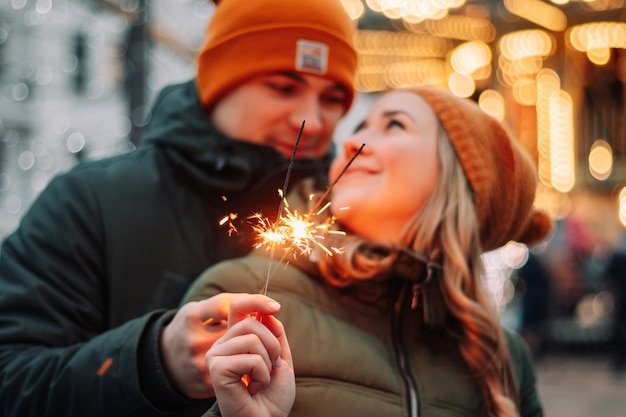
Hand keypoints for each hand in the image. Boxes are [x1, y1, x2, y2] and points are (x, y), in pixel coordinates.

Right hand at [160, 293, 281, 398]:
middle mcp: (223, 344)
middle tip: (272, 367)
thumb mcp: (280, 356)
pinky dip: (261, 374)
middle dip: (272, 345)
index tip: (276, 306)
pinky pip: (250, 358)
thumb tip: (265, 309)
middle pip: (251, 322)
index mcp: (236, 339)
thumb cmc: (273, 394)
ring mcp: (216, 356)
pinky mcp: (216, 368)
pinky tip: (253, 387)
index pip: (238, 307)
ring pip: (251, 339)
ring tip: (262, 379)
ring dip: (267, 362)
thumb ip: (274, 333)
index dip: (256, 301)